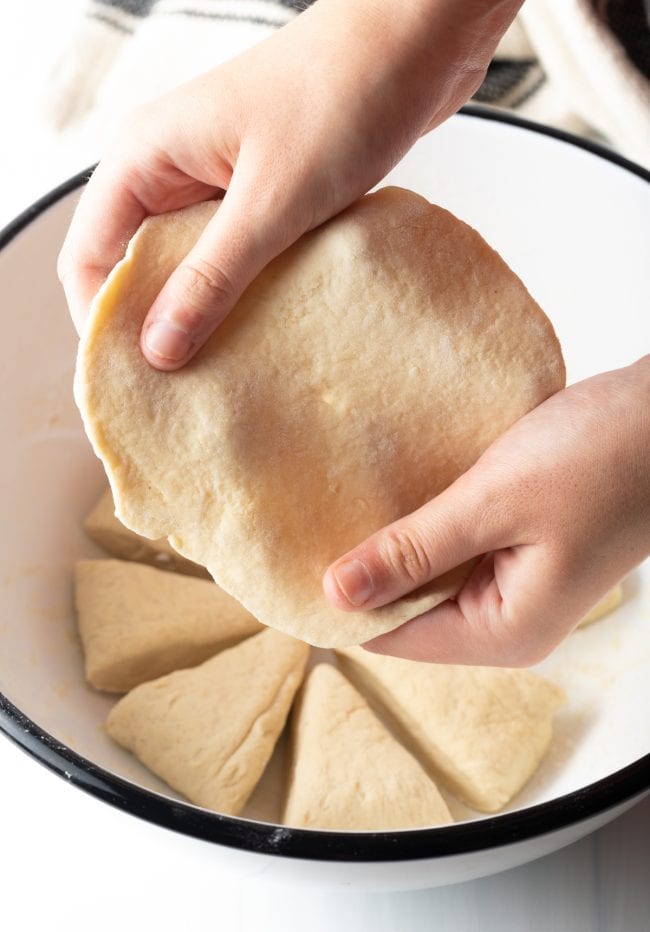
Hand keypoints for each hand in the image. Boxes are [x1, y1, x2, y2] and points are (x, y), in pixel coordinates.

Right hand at [58, 0, 520, 369]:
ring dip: (206, 312)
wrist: (417, 42)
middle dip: (157, 326)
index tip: (137, 382)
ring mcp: (218, 179)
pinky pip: (236, 254)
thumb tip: (159, 347)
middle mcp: (172, 168)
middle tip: (187, 389)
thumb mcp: (270, 203)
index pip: (91, 257)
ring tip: (229, 368)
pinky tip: (266, 328)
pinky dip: (245, 291)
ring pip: (190, 264)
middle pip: (137, 266)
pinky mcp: (262, 190)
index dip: (104, 324)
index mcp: (147, 157)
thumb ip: (212, 278)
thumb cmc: (341, 95)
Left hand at [323, 357, 649, 665]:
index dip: (340, 603)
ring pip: (426, 579)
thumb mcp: (494, 503)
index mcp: (504, 630)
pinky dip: (423, 526)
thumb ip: (414, 551)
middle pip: (406, 612)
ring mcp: (515, 586)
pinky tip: (393, 493)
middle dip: (363, 572)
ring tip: (340, 503)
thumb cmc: (600, 455)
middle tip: (307, 520)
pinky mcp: (519, 551)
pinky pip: (452, 550)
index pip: (391, 638)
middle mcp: (507, 622)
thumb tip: (335, 593)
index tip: (290, 562)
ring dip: (392, 545)